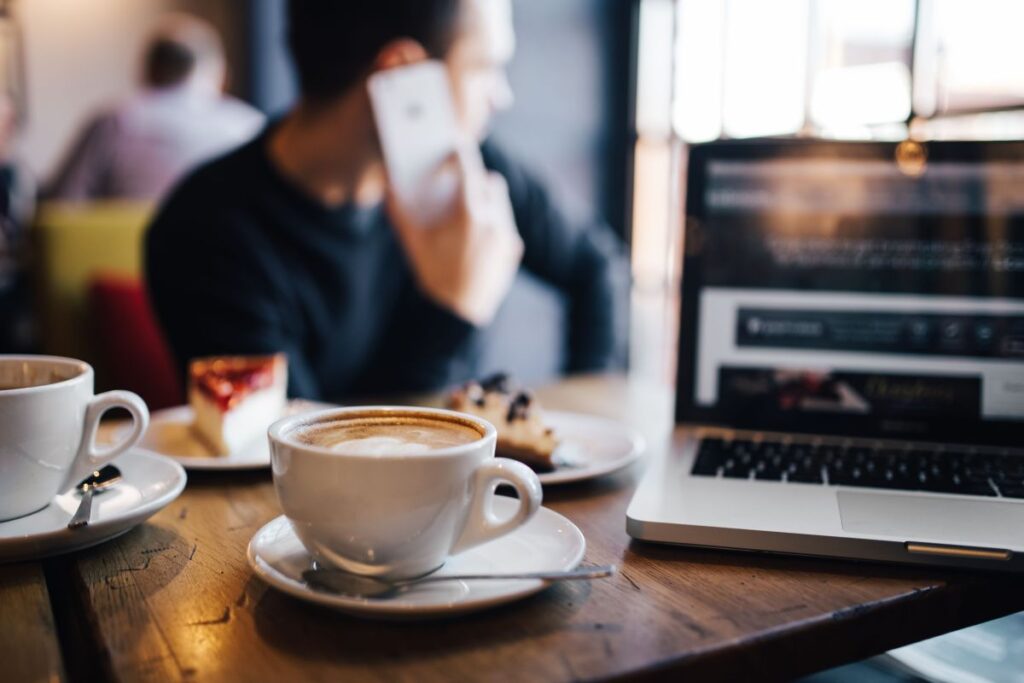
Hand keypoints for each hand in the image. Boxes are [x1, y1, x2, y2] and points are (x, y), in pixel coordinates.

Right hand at [387, 149, 523, 325]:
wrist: (458, 314)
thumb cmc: (433, 275)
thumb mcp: (413, 243)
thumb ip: (399, 211)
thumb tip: (389, 186)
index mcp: (469, 214)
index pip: (469, 169)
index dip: (461, 153)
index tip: (455, 143)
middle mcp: (494, 221)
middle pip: (490, 182)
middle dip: (476, 179)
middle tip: (460, 180)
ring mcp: (507, 235)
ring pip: (500, 203)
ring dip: (486, 200)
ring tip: (468, 205)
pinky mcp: (513, 249)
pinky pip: (504, 225)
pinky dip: (492, 223)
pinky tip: (476, 233)